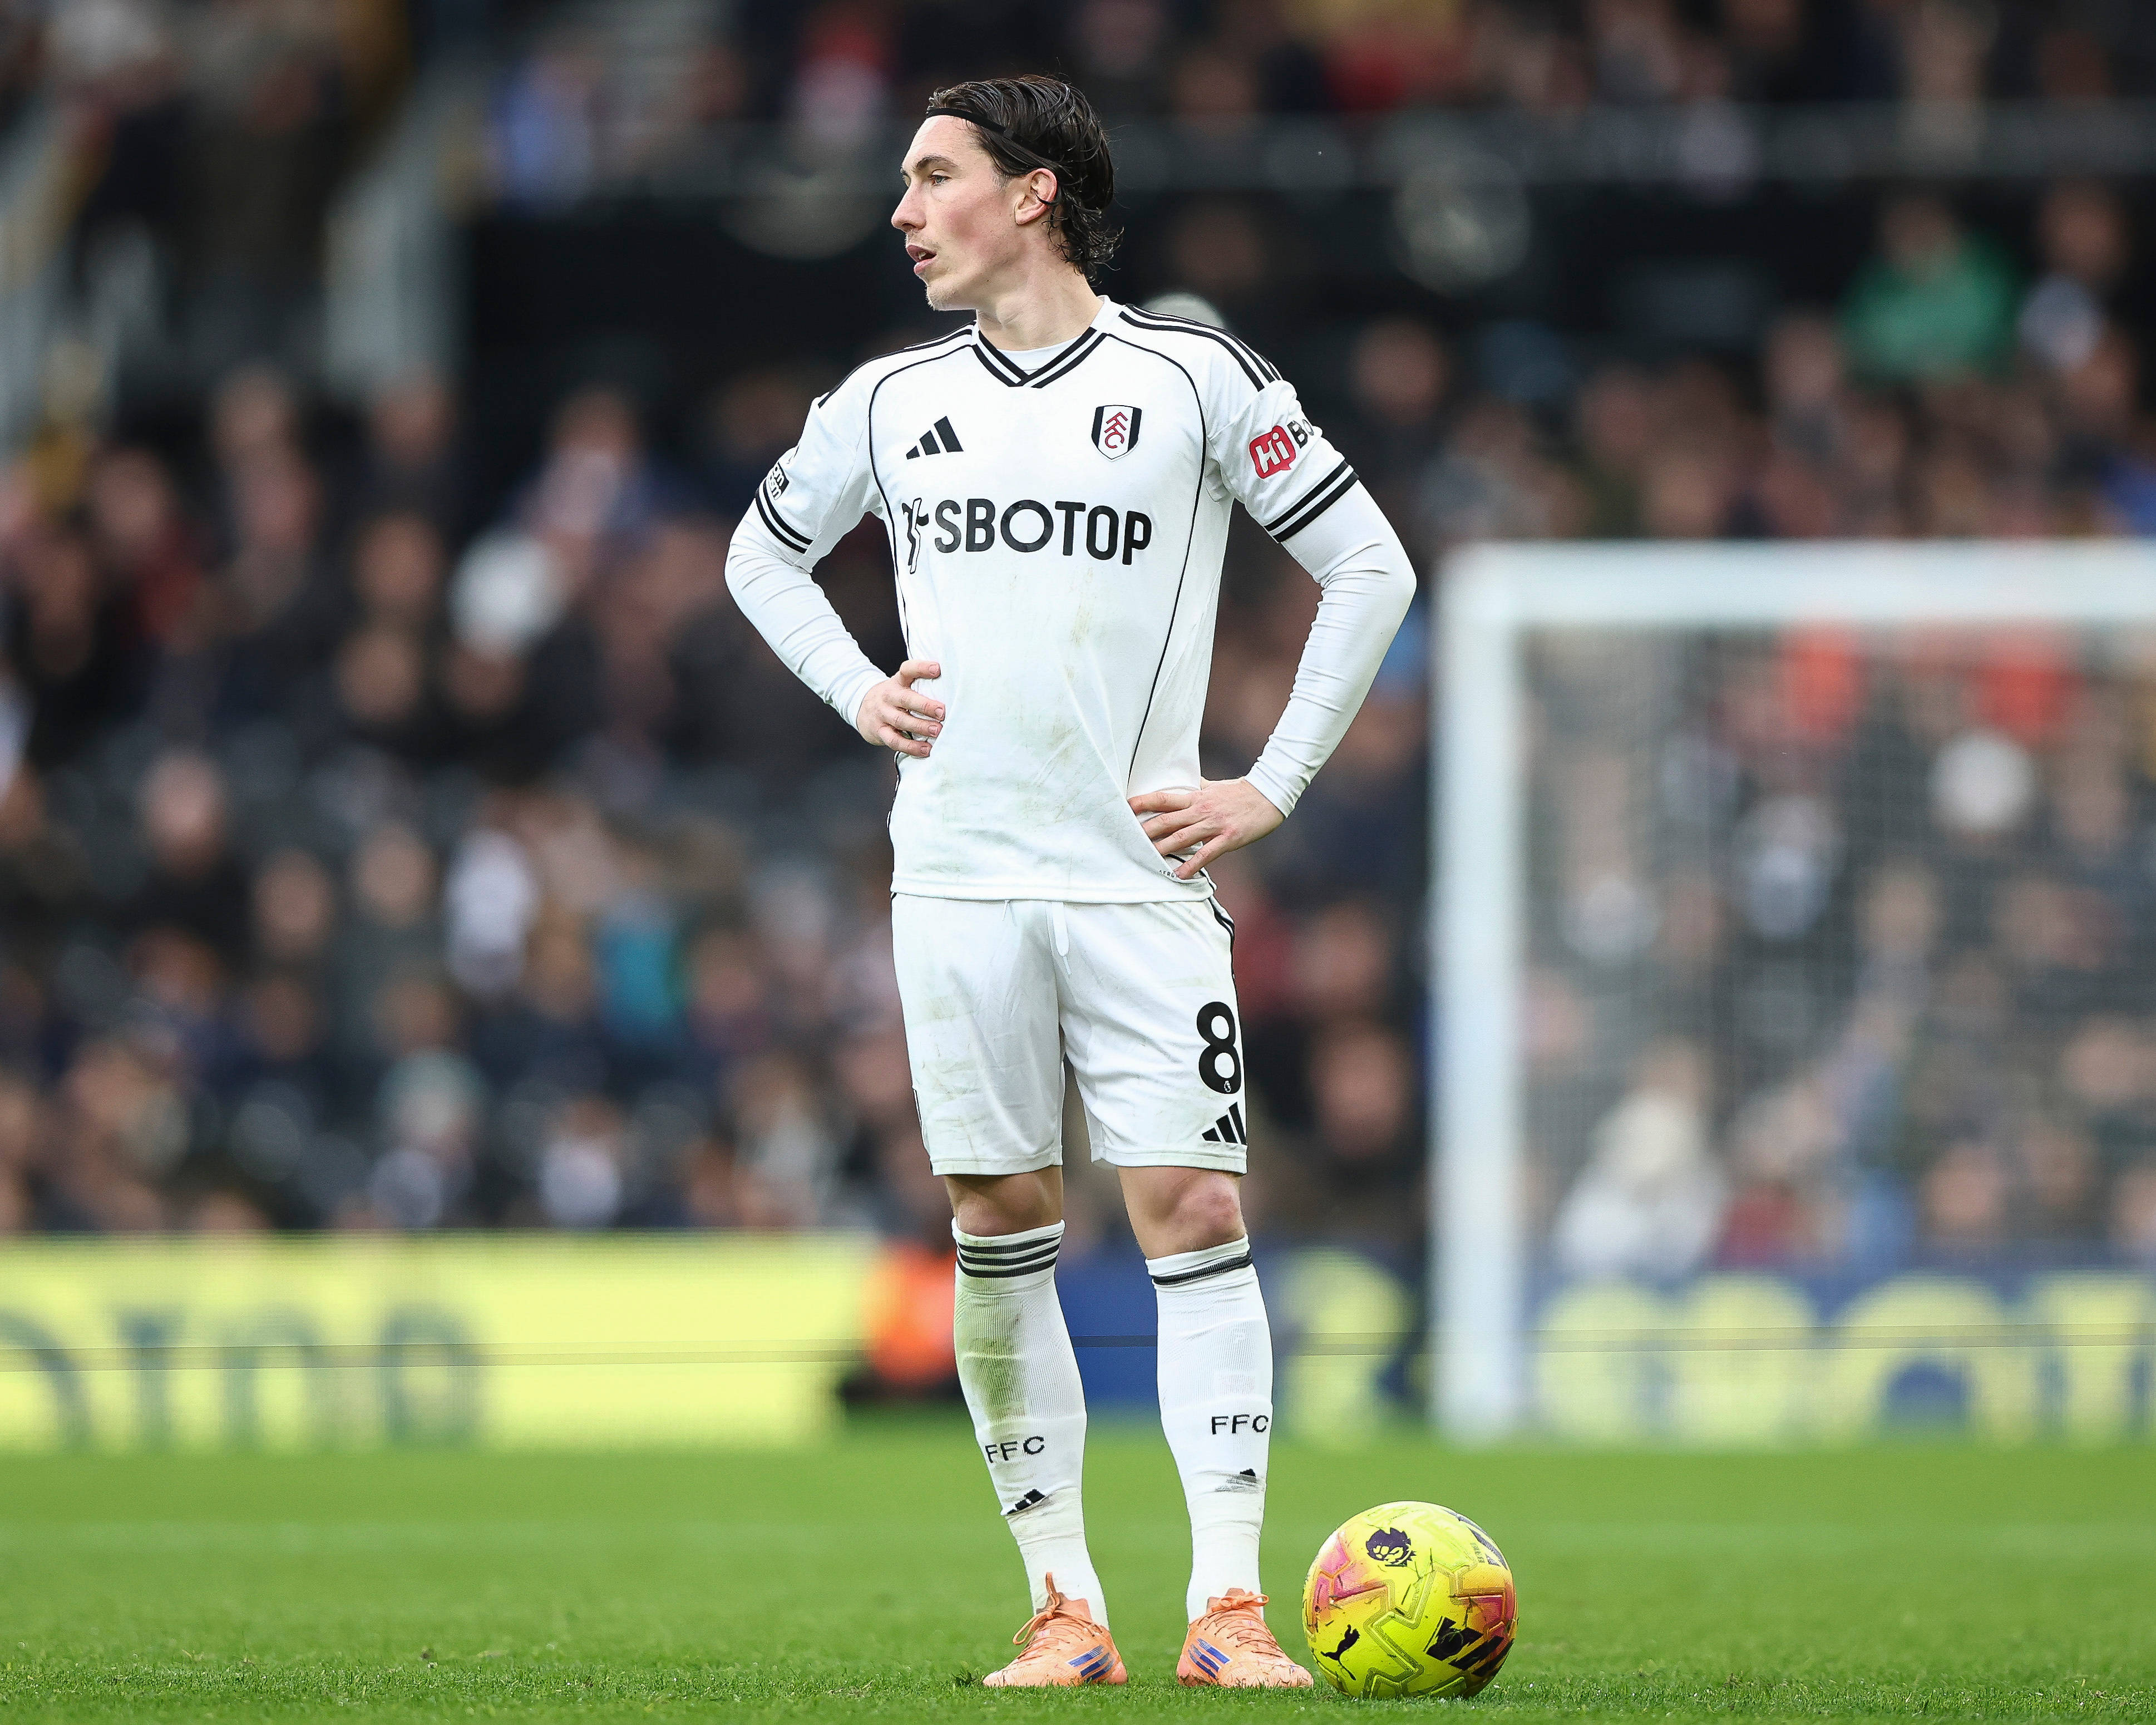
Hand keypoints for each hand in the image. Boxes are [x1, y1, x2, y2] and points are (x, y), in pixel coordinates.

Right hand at [856, 659, 943, 757]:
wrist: (861, 708)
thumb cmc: (892, 698)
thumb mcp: (901, 686)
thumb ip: (919, 685)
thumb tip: (951, 687)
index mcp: (897, 682)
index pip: (907, 670)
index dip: (921, 668)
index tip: (937, 668)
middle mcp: (888, 696)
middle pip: (905, 699)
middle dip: (925, 705)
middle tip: (942, 712)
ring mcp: (882, 714)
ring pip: (900, 721)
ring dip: (920, 727)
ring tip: (937, 731)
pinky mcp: (879, 731)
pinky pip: (895, 741)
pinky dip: (911, 747)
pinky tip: (926, 750)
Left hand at [1128, 778, 1284, 880]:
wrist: (1269, 796)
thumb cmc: (1240, 791)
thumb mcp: (1214, 786)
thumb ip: (1197, 787)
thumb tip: (1183, 783)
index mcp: (1196, 797)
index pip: (1163, 798)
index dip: (1143, 802)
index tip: (1125, 807)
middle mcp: (1200, 810)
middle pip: (1166, 820)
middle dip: (1145, 831)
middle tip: (1125, 839)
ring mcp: (1213, 825)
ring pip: (1181, 838)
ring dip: (1162, 849)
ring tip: (1145, 859)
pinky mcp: (1227, 838)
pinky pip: (1206, 854)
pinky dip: (1191, 865)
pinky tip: (1179, 875)